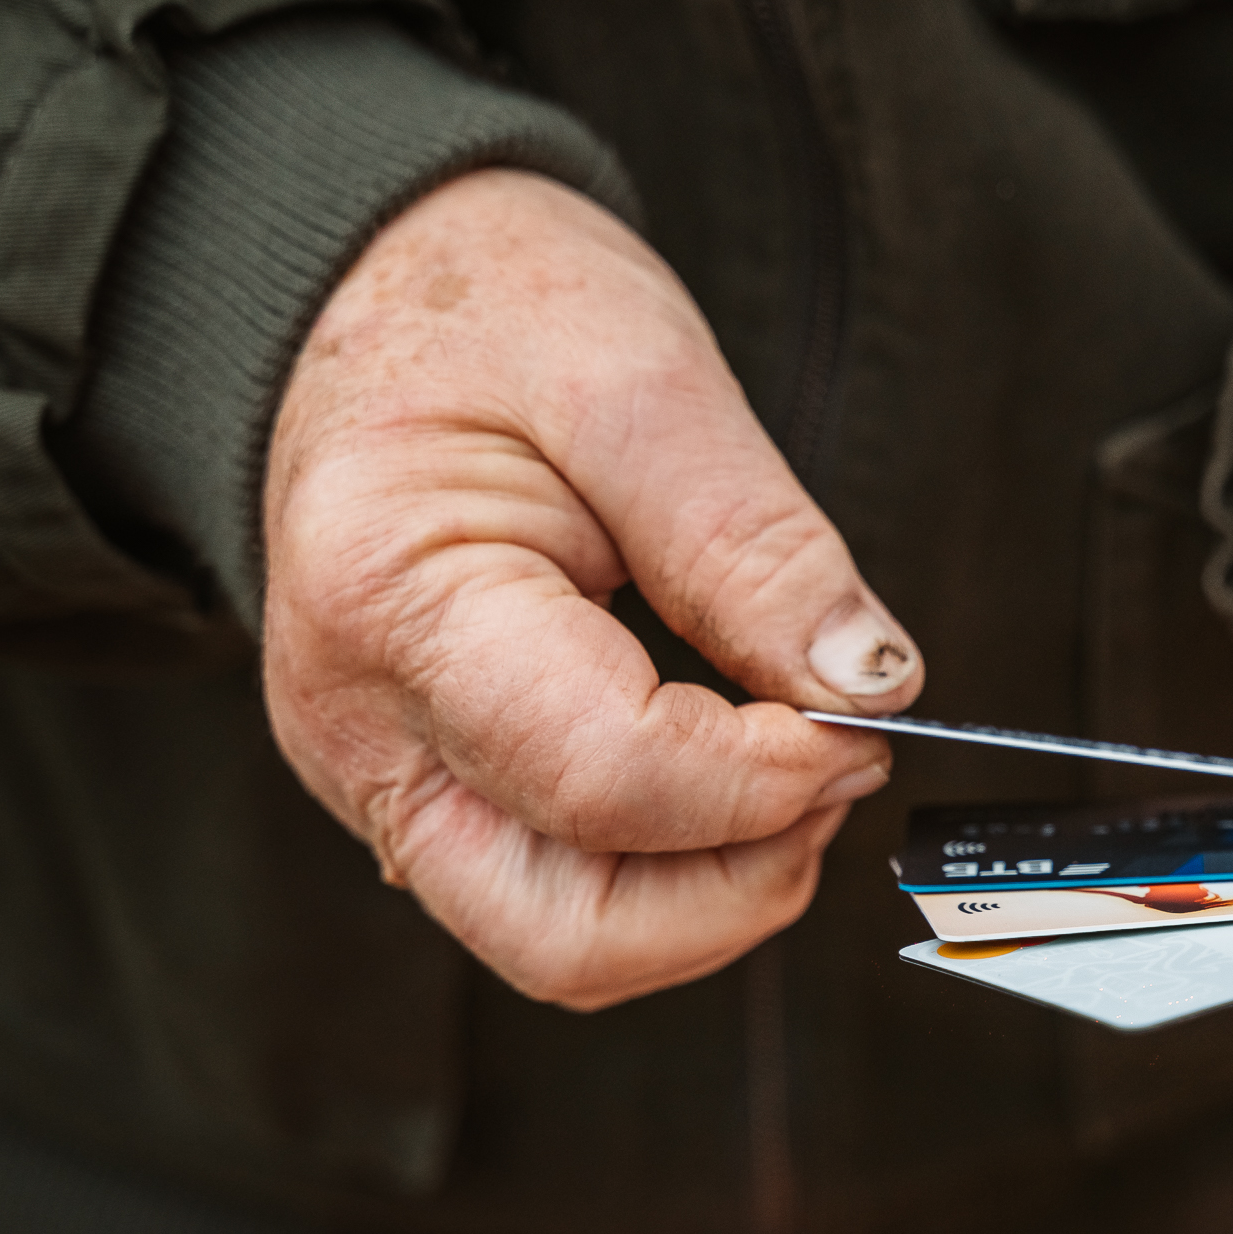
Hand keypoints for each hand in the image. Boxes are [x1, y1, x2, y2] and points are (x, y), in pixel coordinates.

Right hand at [261, 170, 921, 1009]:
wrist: (370, 291)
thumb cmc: (486, 308)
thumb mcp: (641, 376)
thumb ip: (755, 544)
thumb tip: (871, 689)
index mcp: (393, 605)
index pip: (607, 781)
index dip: (768, 777)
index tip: (866, 716)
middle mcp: (362, 731)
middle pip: (569, 934)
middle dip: (741, 882)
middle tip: (838, 762)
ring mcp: (384, 778)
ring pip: (564, 942)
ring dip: (714, 890)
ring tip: (794, 762)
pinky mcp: (428, 790)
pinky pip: (558, 893)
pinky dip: (673, 866)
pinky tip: (734, 767)